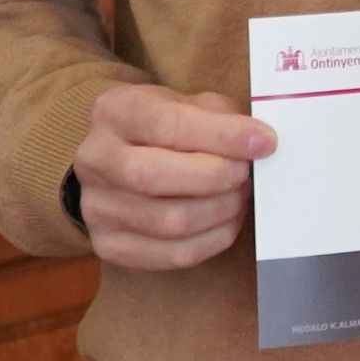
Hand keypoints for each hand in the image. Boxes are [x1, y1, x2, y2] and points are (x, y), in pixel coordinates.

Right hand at [72, 83, 275, 271]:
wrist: (126, 164)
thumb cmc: (171, 130)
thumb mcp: (193, 105)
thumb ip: (222, 119)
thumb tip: (259, 142)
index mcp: (115, 112)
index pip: (168, 125)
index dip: (222, 136)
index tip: (265, 142)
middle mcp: (94, 159)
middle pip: (153, 177)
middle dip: (216, 177)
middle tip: (246, 173)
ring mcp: (96, 207)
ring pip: (168, 221)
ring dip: (220, 210)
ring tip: (238, 195)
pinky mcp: (110, 246)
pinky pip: (173, 255)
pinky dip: (213, 239)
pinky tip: (225, 220)